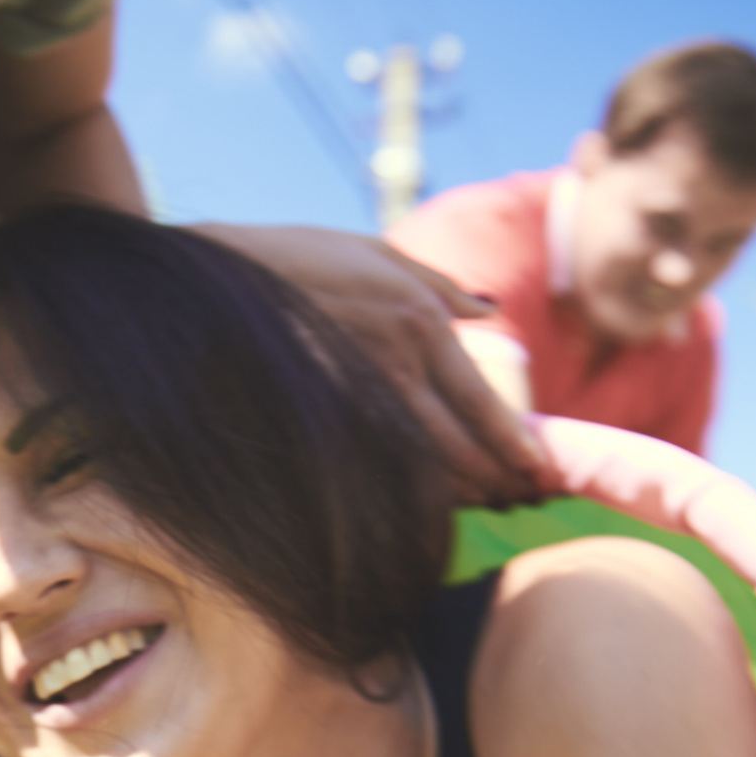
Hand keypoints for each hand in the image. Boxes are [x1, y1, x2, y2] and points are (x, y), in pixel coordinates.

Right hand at [196, 224, 552, 505]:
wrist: (215, 277)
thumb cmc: (295, 257)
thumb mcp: (375, 251)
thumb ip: (440, 286)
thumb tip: (489, 312)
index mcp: (417, 322)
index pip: (481, 402)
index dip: (515, 445)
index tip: (539, 471)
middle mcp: (393, 366)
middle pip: (458, 450)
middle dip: (496, 482)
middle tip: (521, 500)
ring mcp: (353, 400)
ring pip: (420, 470)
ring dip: (458, 496)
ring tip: (485, 505)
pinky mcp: (319, 421)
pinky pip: (374, 471)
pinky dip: (407, 492)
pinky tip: (424, 501)